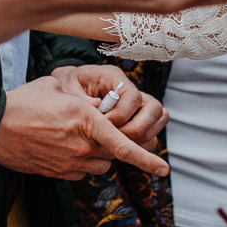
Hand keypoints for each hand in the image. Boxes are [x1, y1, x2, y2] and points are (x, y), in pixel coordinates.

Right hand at [0, 75, 168, 178]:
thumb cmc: (23, 102)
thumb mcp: (59, 90)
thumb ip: (87, 102)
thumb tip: (104, 109)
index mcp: (85, 120)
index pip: (124, 144)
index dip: (146, 159)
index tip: (164, 170)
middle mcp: (81, 146)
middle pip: (115, 154)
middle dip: (117, 145)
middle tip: (102, 130)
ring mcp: (68, 163)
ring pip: (100, 165)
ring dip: (99, 154)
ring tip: (77, 136)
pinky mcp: (57, 174)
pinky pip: (81, 172)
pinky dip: (81, 162)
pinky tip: (62, 146)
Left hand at [52, 64, 167, 149]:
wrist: (66, 89)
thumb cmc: (66, 86)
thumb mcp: (66, 88)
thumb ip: (79, 98)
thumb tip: (97, 105)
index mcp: (113, 77)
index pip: (133, 96)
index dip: (121, 115)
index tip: (103, 126)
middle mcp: (131, 90)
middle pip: (155, 109)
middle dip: (137, 129)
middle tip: (115, 139)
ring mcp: (137, 105)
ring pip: (159, 121)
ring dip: (143, 138)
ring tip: (119, 145)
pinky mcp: (137, 119)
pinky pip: (151, 134)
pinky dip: (141, 144)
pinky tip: (120, 149)